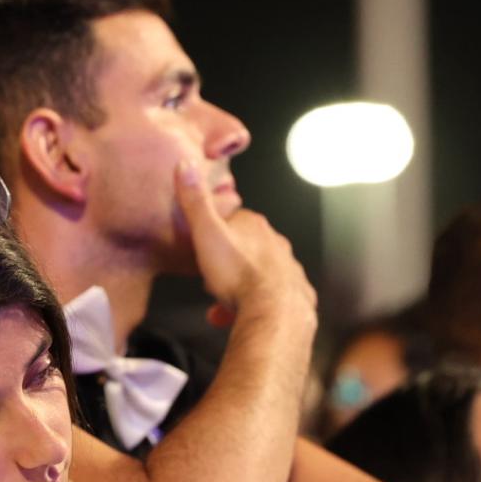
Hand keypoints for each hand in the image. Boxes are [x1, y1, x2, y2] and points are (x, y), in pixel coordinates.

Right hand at [174, 160, 315, 330]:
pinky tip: (236, 316)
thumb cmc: (238, 274)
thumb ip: (195, 202)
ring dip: (239, 285)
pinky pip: (271, 298)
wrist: (272, 312)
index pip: (235, 219)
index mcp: (255, 226)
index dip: (216, 231)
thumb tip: (186, 165)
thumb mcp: (206, 233)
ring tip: (219, 301)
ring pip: (258, 274)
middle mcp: (276, 244)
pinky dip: (254, 306)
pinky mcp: (294, 295)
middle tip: (210, 276)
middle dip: (228, 260)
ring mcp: (288, 269)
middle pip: (247, 247)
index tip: (204, 244)